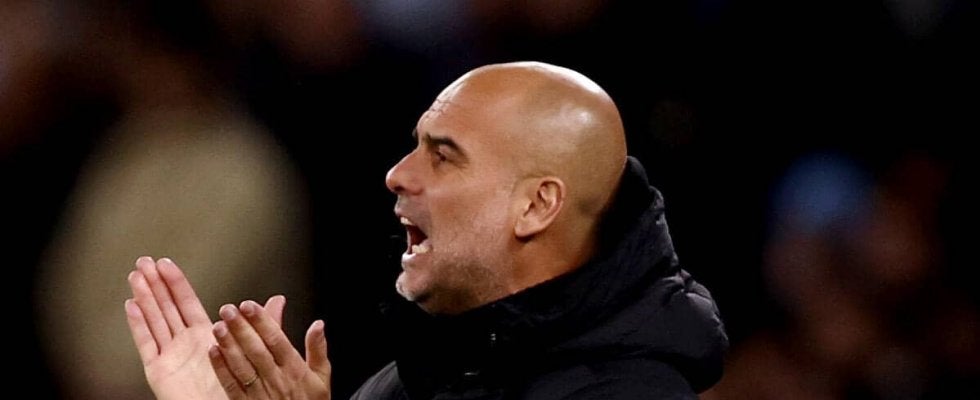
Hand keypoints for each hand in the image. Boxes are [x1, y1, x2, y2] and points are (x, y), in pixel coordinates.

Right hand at [125, 257, 285, 399]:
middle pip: (166, 307)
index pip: (187, 303)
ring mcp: (170, 357)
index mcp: (207, 336)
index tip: (166, 262)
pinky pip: (147, 344)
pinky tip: (132, 306)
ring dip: (145, 298)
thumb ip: (264, 325)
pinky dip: (138, 325)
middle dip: (155, 284)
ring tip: (136, 275)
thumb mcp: (257, 350)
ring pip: (154, 320)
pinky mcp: (159, 372)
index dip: (176, 283)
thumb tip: (278, 300)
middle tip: (144, 261)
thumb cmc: (242, 389)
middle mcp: (185, 344)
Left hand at [208, 300, 330, 398]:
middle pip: (257, 349)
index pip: (277, 340)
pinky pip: (231, 385)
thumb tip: (318, 325)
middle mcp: (276, 379)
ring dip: (229, 345)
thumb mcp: (322, 379)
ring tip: (219, 326)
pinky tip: (213, 352)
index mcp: (295, 370)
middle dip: (242, 328)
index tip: (250, 306)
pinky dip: (221, 368)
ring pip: (242, 365)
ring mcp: (260, 393)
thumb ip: (318, 350)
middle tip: (228, 309)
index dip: (262, 321)